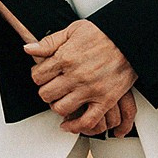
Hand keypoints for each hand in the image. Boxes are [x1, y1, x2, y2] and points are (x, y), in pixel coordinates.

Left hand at [23, 19, 136, 134]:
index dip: (38, 76)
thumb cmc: (102, 34)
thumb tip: (29, 49)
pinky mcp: (105, 100)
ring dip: (58, 106)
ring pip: (61, 109)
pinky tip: (70, 124)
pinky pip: (87, 121)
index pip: (37, 76)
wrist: (129, 39)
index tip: (43, 76)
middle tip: (52, 88)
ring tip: (61, 100)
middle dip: (46, 91)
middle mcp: (75, 76)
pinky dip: (76, 126)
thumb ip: (49, 42)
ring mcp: (90, 90)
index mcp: (65, 58)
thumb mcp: (72, 30)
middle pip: (46, 94)